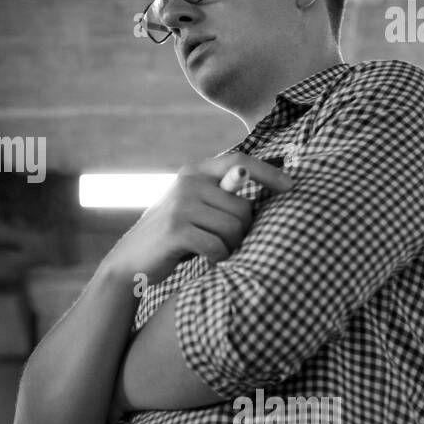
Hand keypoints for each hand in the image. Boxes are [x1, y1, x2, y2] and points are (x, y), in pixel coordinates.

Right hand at [102, 152, 294, 287]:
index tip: (292, 187)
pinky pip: (218, 246)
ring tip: (216, 252)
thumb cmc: (175, 236)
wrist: (131, 261)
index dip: (269, 173)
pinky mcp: (176, 230)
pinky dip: (220, 259)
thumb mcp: (196, 207)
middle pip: (243, 207)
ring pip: (233, 228)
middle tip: (229, 244)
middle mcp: (187, 182)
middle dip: (244, 232)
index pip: (241, 161)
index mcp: (194, 172)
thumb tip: (272, 187)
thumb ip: (224, 195)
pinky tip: (209, 262)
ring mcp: (180, 205)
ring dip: (232, 247)